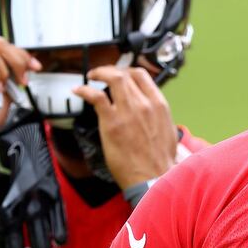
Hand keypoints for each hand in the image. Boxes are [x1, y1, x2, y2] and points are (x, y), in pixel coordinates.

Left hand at [73, 67, 177, 188]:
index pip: (142, 75)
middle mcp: (144, 104)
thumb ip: (158, 116)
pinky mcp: (111, 122)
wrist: (154, 177)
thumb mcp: (168, 131)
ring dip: (98, 74)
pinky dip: (85, 90)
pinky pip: (95, 96)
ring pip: (112, 78)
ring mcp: (128, 111)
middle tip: (101, 75)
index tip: (119, 74)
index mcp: (159, 105)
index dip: (127, 71)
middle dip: (110, 70)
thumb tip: (151, 111)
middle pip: (125, 74)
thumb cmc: (160, 161)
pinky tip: (79, 91)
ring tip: (90, 77)